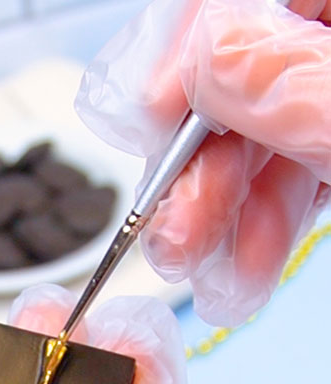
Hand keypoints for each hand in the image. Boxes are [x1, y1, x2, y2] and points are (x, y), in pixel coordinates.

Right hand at [75, 0, 330, 325]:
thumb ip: (291, 82)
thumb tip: (202, 63)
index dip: (181, 53)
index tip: (142, 120)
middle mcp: (327, 41)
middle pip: (235, 77)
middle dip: (195, 171)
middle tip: (172, 233)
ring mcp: (327, 92)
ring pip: (255, 137)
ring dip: (219, 216)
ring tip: (205, 272)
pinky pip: (287, 170)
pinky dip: (258, 224)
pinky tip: (240, 269)